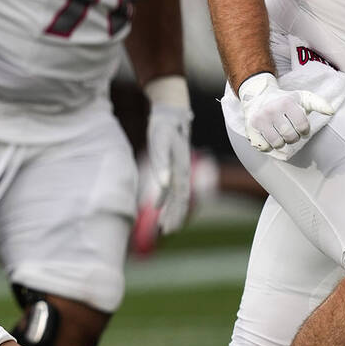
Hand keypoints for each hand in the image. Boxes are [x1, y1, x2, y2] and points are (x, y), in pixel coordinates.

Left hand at [146, 101, 192, 234]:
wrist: (172, 114)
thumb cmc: (163, 129)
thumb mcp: (160, 142)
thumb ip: (161, 163)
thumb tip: (164, 185)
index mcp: (181, 168)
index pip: (178, 195)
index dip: (173, 211)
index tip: (164, 225)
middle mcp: (184, 171)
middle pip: (182, 199)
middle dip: (175, 216)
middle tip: (166, 231)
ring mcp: (182, 169)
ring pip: (181, 196)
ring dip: (175, 211)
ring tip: (166, 226)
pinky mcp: (177, 168)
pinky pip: (177, 189)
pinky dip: (170, 201)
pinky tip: (162, 208)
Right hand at [238, 72, 335, 152]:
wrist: (256, 95)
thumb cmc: (284, 100)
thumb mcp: (302, 97)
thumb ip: (319, 103)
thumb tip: (331, 111)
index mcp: (286, 102)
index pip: (302, 127)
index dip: (304, 131)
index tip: (302, 129)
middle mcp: (271, 110)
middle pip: (290, 137)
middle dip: (293, 138)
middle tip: (291, 133)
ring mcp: (259, 119)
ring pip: (278, 143)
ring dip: (282, 143)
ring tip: (281, 135)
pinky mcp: (250, 128)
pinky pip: (264, 147)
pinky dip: (269, 146)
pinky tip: (270, 138)